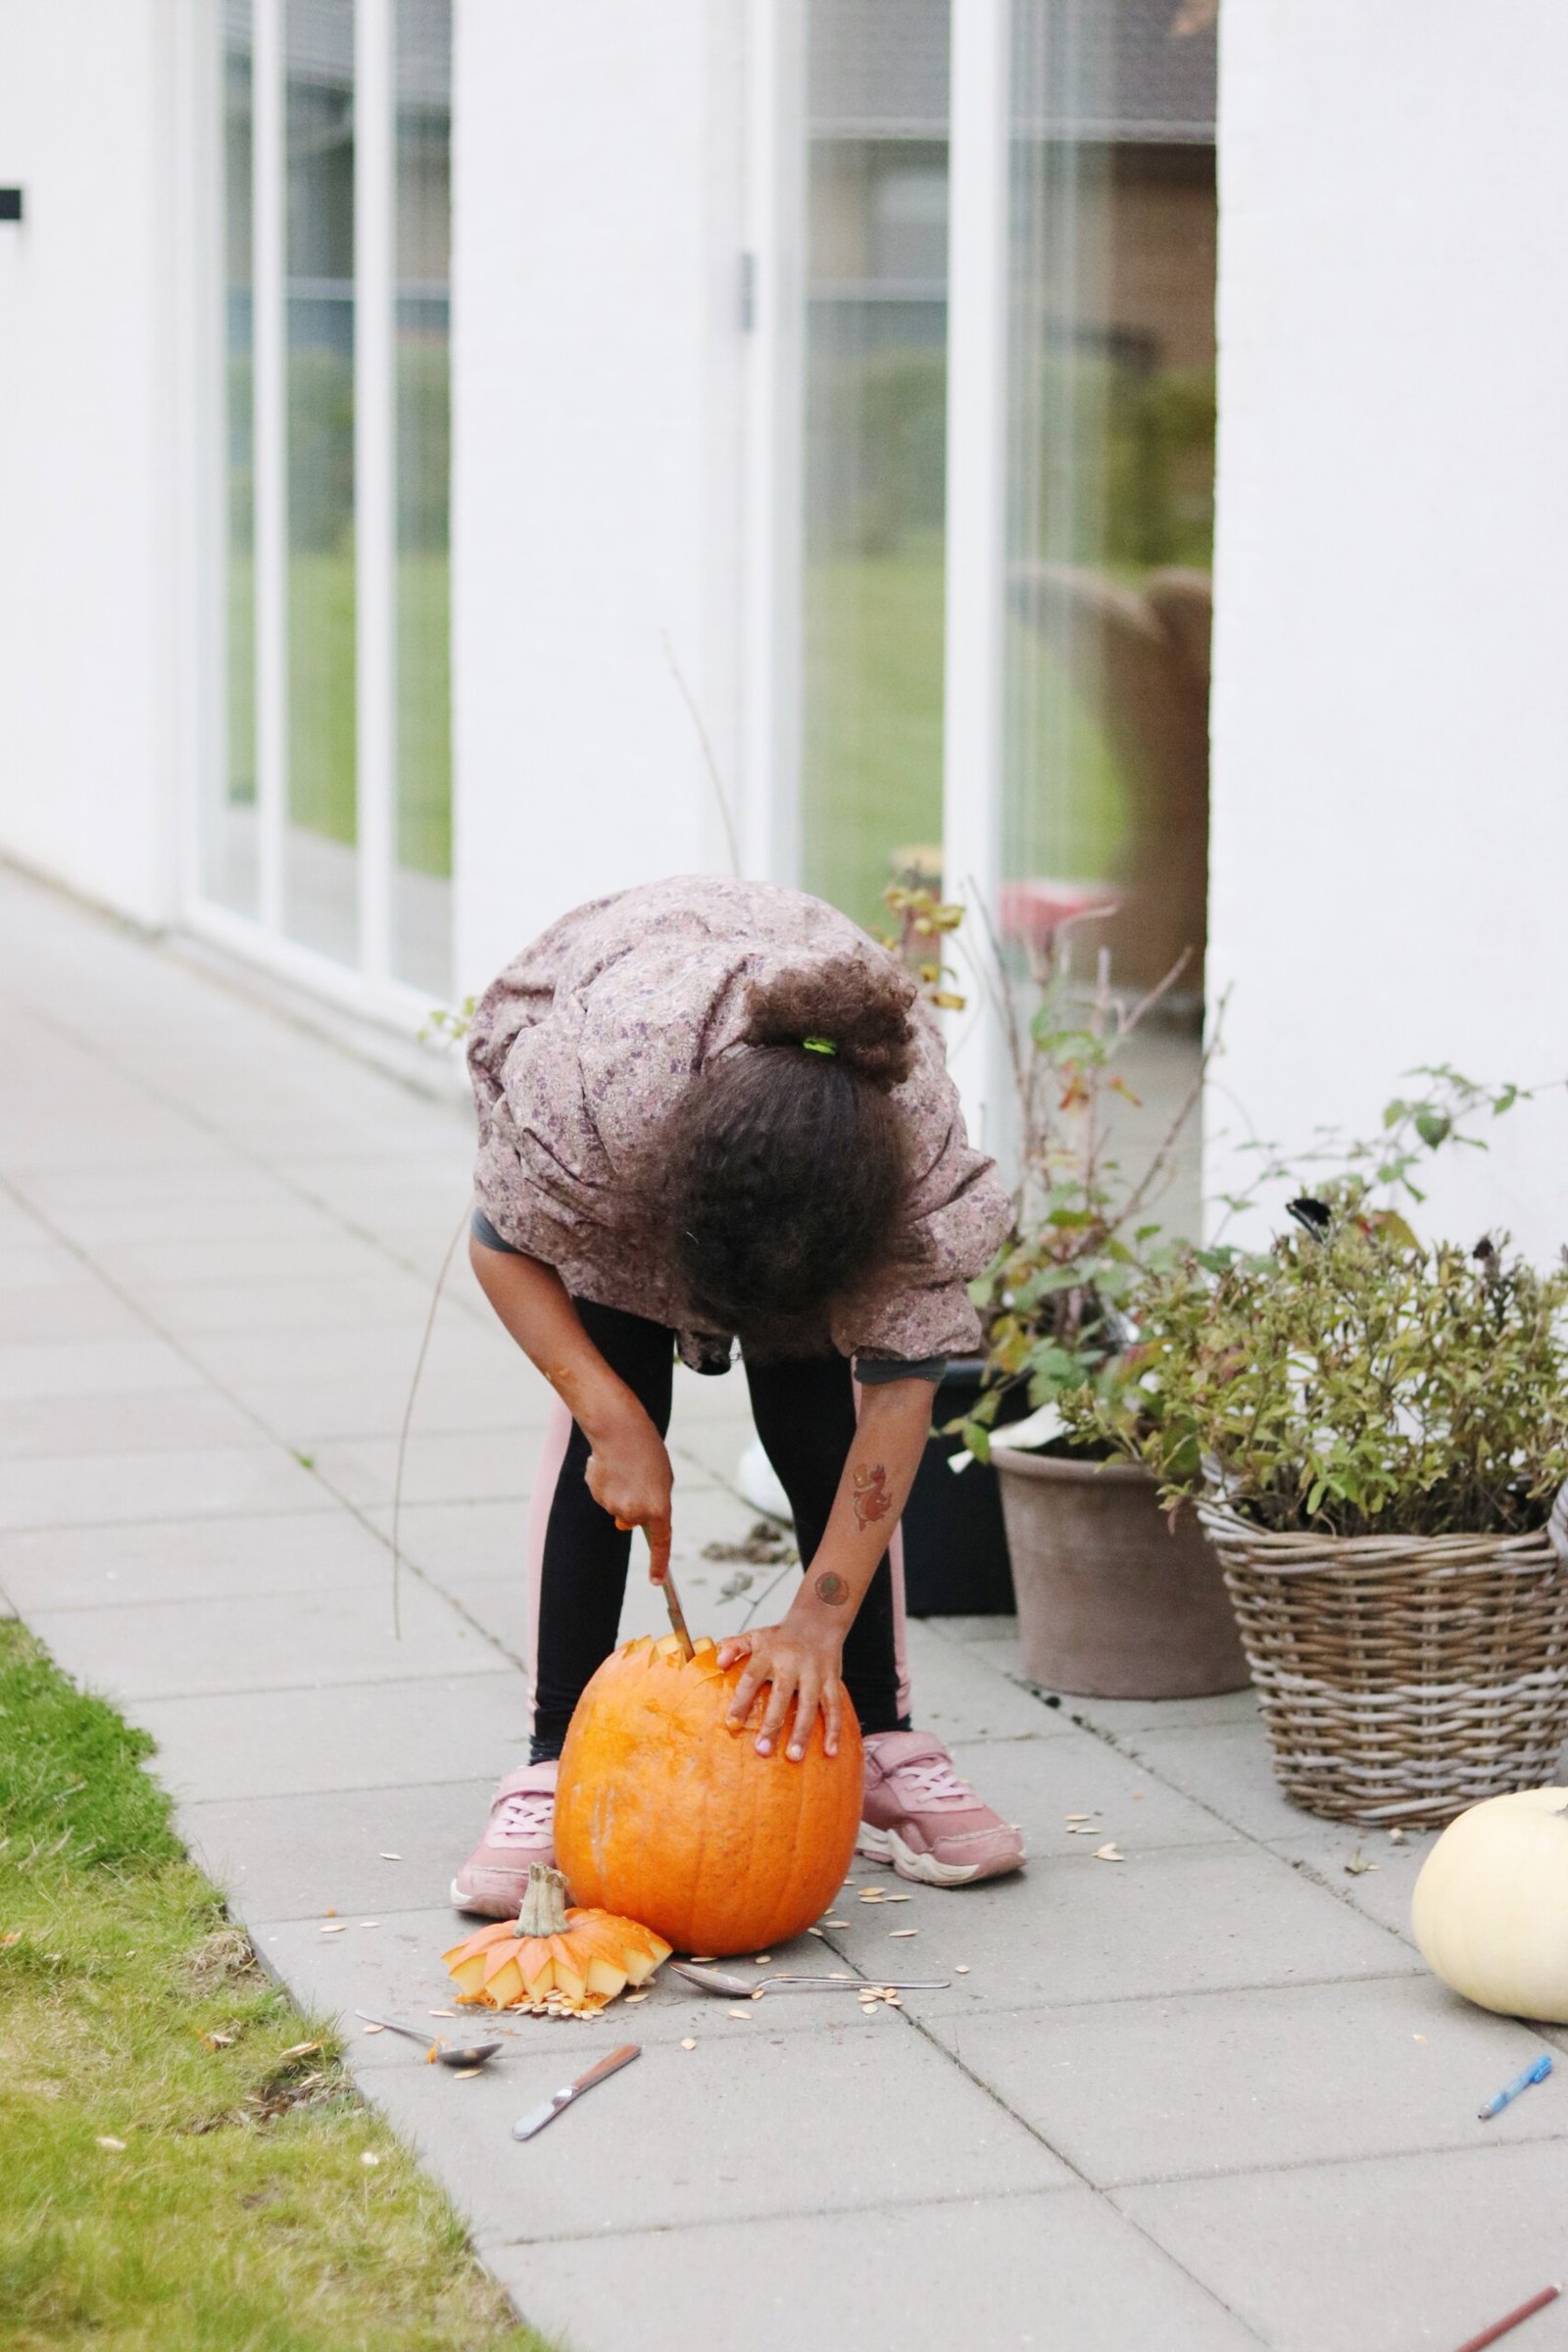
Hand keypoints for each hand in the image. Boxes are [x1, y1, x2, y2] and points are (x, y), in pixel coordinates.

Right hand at [583, 1404, 673, 1585]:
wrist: (620, 1430)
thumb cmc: (648, 1452)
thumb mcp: (662, 1479)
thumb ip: (652, 1504)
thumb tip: (624, 1524)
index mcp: (659, 1508)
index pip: (661, 1543)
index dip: (659, 1564)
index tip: (657, 1581)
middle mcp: (636, 1513)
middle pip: (633, 1520)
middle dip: (634, 1505)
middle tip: (637, 1478)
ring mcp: (614, 1505)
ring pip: (617, 1506)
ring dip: (620, 1491)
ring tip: (625, 1467)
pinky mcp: (597, 1495)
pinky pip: (604, 1495)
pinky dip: (606, 1484)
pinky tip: (610, 1465)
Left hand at [717, 1616, 845, 1760]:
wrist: (818, 1620)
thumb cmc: (780, 1637)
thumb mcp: (755, 1636)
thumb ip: (734, 1647)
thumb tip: (718, 1662)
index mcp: (769, 1654)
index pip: (751, 1678)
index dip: (741, 1701)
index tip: (731, 1724)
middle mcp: (792, 1663)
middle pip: (781, 1696)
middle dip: (772, 1724)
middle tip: (762, 1751)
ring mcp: (814, 1673)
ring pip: (809, 1705)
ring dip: (802, 1732)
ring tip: (794, 1756)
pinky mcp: (832, 1679)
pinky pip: (834, 1707)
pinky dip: (835, 1730)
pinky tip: (831, 1752)